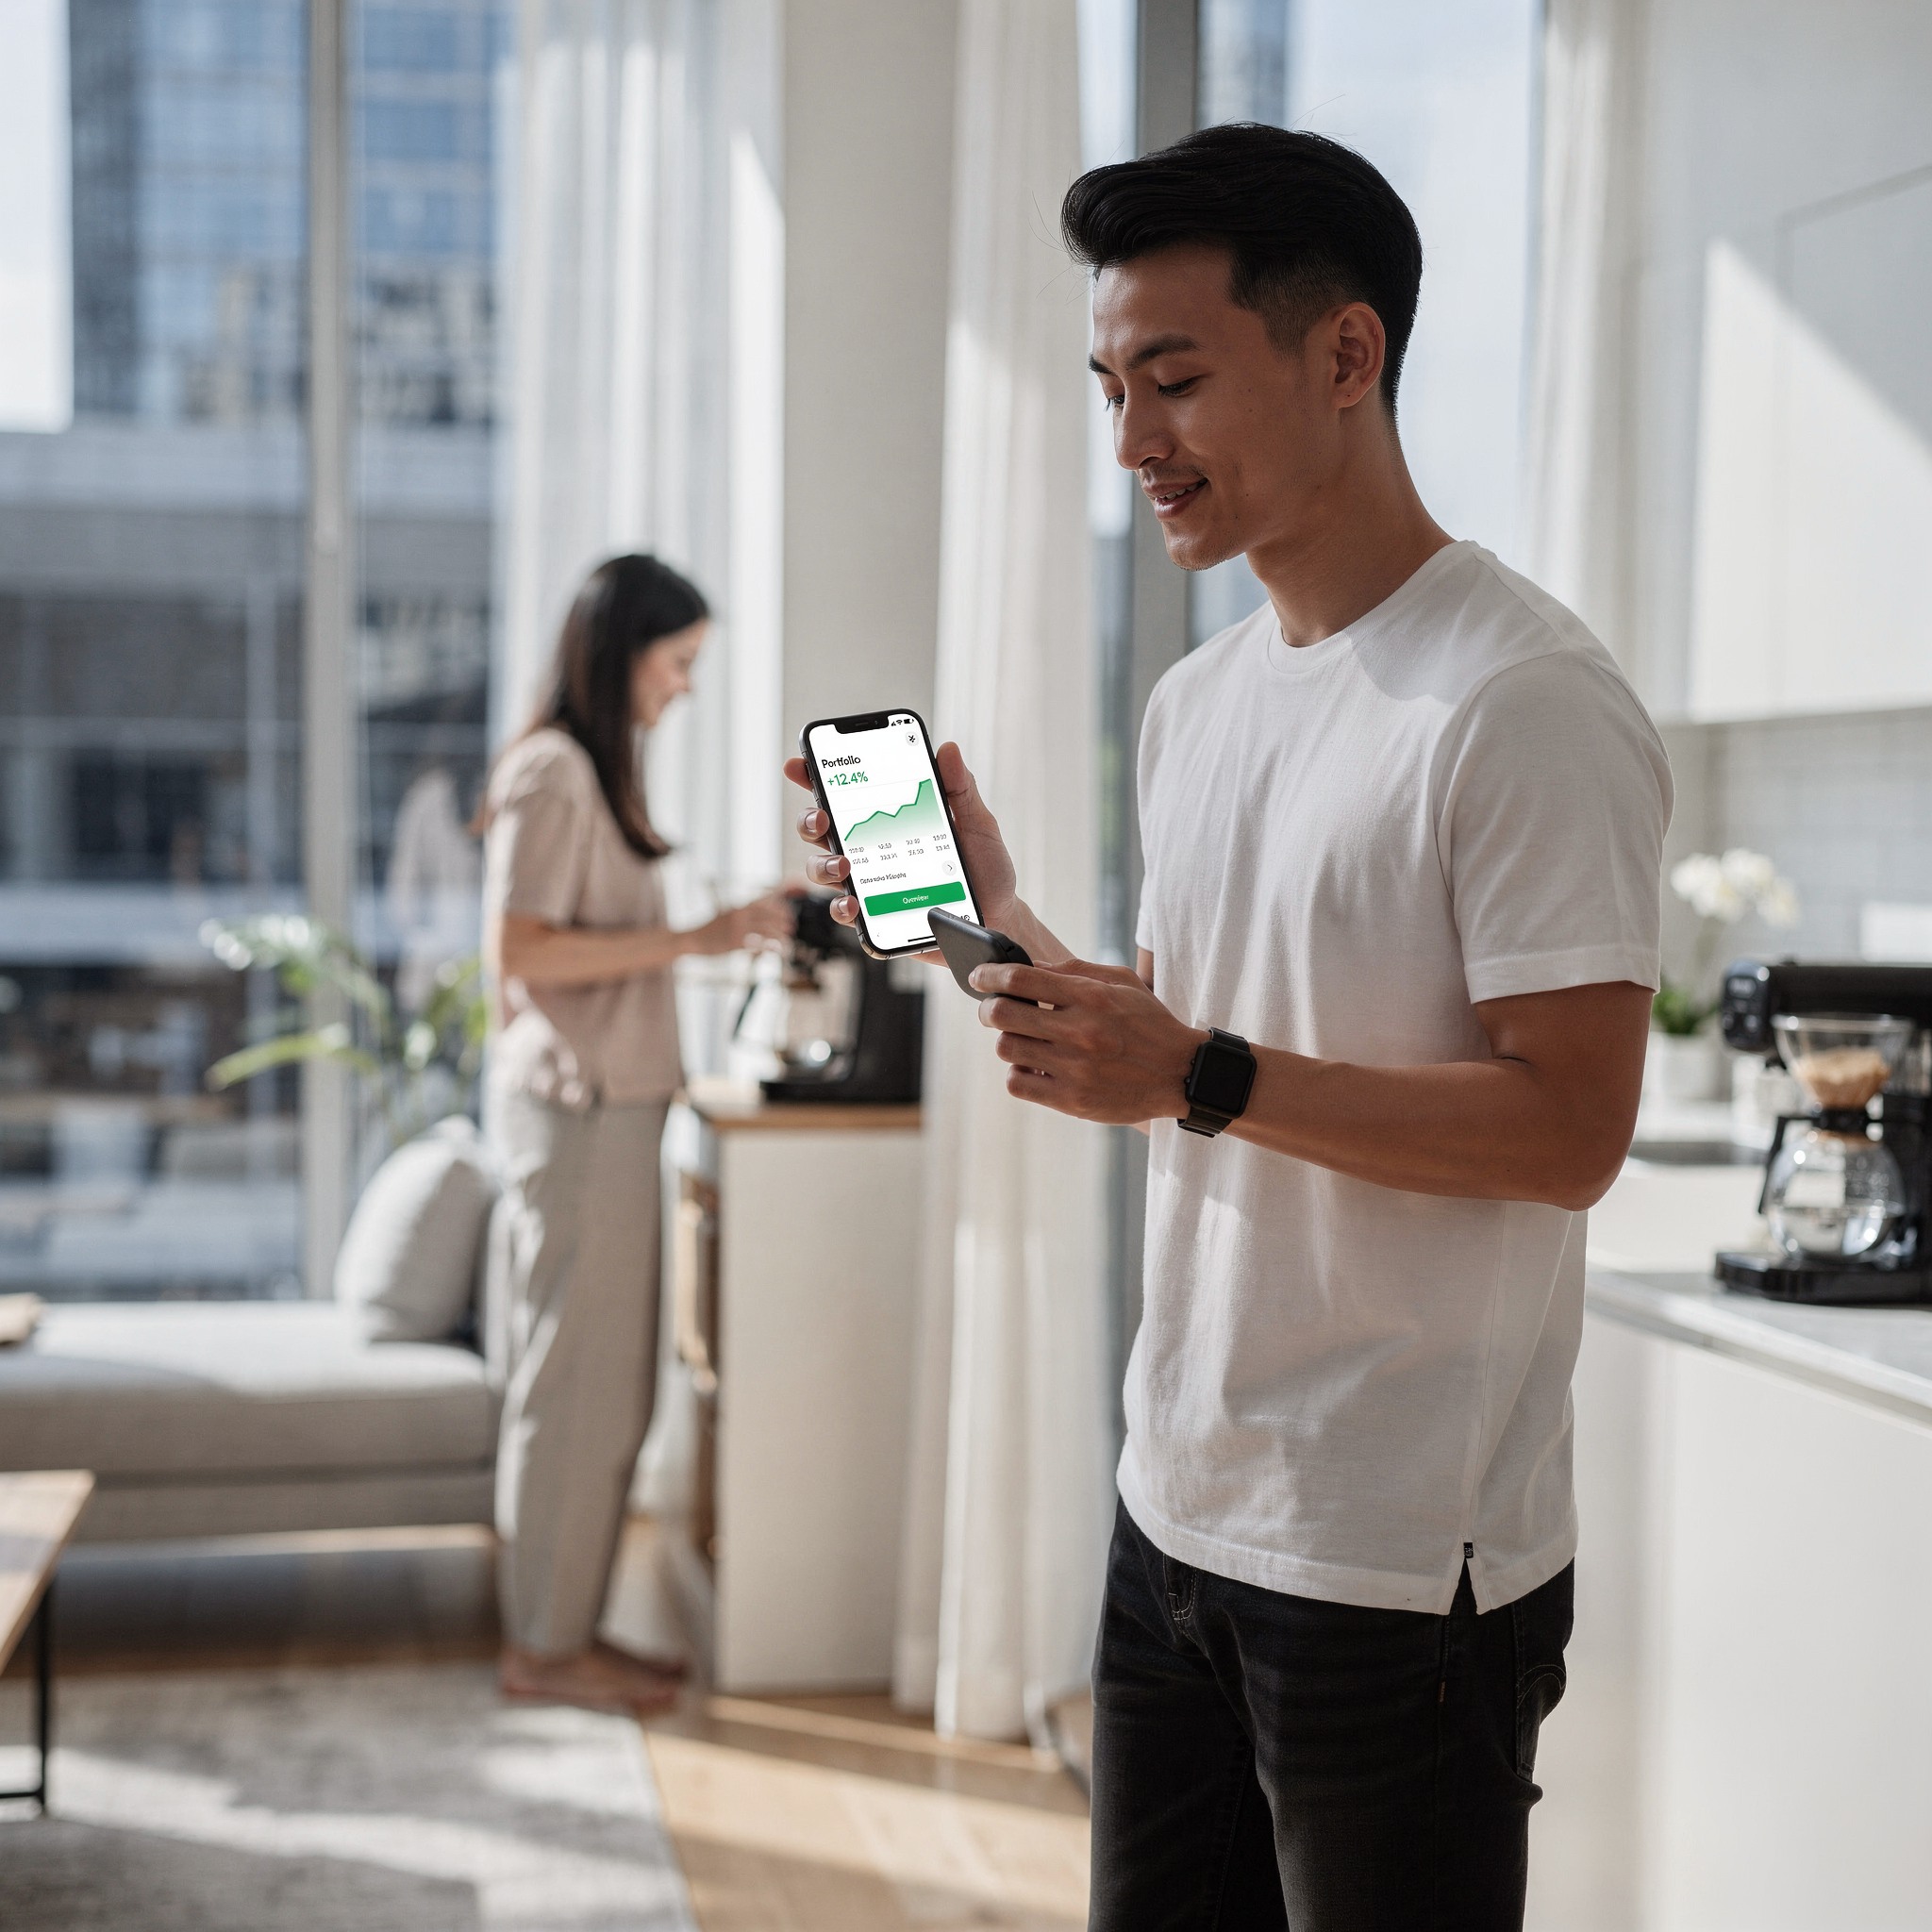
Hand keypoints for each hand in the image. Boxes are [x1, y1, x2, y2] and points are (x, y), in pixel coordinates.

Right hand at [686, 890, 795, 957]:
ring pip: (766, 929)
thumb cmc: (710, 929)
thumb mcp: (726, 915)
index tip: (788, 912)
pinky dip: (770, 947)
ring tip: (787, 939)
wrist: (692, 939)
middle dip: (783, 920)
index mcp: (738, 907)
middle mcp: (739, 915)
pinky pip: (757, 944)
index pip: (764, 902)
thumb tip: (756, 911)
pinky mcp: (735, 943)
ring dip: (779, 934)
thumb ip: (741, 913)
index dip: (779, 907)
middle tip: (791, 926)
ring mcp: (738, 928)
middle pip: (768, 915)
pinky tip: (776, 950)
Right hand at [782, 742, 1018, 935]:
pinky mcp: (877, 920)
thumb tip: (948, 749)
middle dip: (809, 820)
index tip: (798, 765)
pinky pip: (848, 916)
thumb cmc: (984, 869)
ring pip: (824, 871)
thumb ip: (961, 789)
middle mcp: (871, 851)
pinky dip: (844, 910)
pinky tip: (853, 904)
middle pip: (820, 831)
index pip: (843, 795)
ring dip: (824, 865)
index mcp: (888, 821)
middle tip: (822, 818)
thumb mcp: (978, 823)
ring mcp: (870, 886)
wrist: (1000, 917)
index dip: (814, 777)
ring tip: (845, 865)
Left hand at [971, 958, 1205, 1123]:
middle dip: (989, 1009)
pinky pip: (1018, 1084)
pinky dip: (1019, 1074)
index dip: (989, 974)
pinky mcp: (1072, 1100)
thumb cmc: (1149, 1023)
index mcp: (1090, 996)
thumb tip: (1028, 966)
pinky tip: (1036, 1067)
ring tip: (1026, 1040)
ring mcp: (1075, 1068)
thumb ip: (1073, 970)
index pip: (1020, 978)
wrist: (1181, 1073)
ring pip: (1007, 1049)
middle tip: (994, 1010)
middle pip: (1002, 1014)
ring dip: (1009, 1042)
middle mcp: (1080, 1031)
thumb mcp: (1121, 983)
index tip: (979, 977)